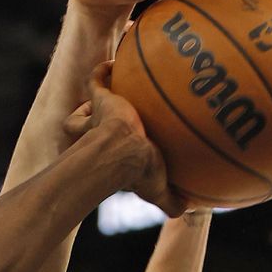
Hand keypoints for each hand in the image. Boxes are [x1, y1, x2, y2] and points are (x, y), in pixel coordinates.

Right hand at [64, 62, 185, 216]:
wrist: (124, 151)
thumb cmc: (138, 172)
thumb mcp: (157, 189)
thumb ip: (170, 200)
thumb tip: (188, 210)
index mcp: (109, 153)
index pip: (100, 149)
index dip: (102, 146)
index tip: (113, 143)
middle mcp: (99, 134)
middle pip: (83, 125)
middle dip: (90, 120)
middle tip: (106, 113)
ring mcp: (99, 114)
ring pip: (90, 102)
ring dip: (97, 95)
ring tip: (114, 78)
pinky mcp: (101, 98)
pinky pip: (96, 79)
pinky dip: (102, 70)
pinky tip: (114, 60)